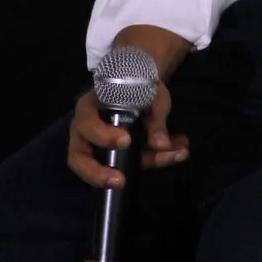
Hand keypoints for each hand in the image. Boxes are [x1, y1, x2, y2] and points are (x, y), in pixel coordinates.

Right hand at [67, 81, 188, 188]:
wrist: (141, 80)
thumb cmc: (135, 84)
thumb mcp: (147, 93)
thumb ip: (154, 118)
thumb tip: (161, 144)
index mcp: (89, 108)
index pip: (86, 125)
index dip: (103, 136)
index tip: (126, 141)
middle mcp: (87, 132)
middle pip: (80, 159)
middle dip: (99, 173)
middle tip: (121, 181)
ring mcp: (102, 146)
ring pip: (112, 166)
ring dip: (151, 161)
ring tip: (178, 154)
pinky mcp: (120, 154)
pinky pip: (135, 163)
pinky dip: (160, 158)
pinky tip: (181, 151)